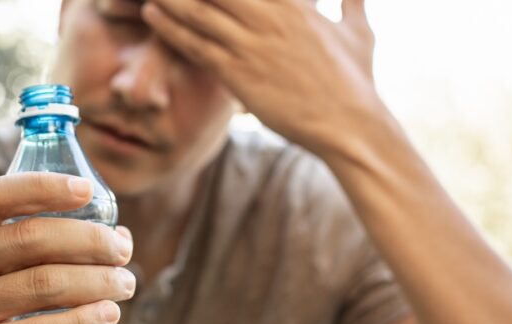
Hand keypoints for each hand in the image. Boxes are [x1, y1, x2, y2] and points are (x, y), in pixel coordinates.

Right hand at [0, 172, 135, 323]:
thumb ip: (32, 248)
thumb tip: (118, 236)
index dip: (44, 187)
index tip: (88, 191)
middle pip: (32, 238)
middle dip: (91, 241)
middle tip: (123, 253)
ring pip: (44, 284)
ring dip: (97, 282)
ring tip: (125, 285)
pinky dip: (82, 322)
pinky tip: (108, 317)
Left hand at [142, 0, 382, 155]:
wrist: (351, 124)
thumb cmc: (355, 80)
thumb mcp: (359, 31)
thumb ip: (351, 2)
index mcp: (295, 1)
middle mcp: (271, 14)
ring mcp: (253, 43)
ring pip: (199, 9)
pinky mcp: (239, 73)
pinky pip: (196, 45)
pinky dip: (171, 28)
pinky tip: (152, 15)